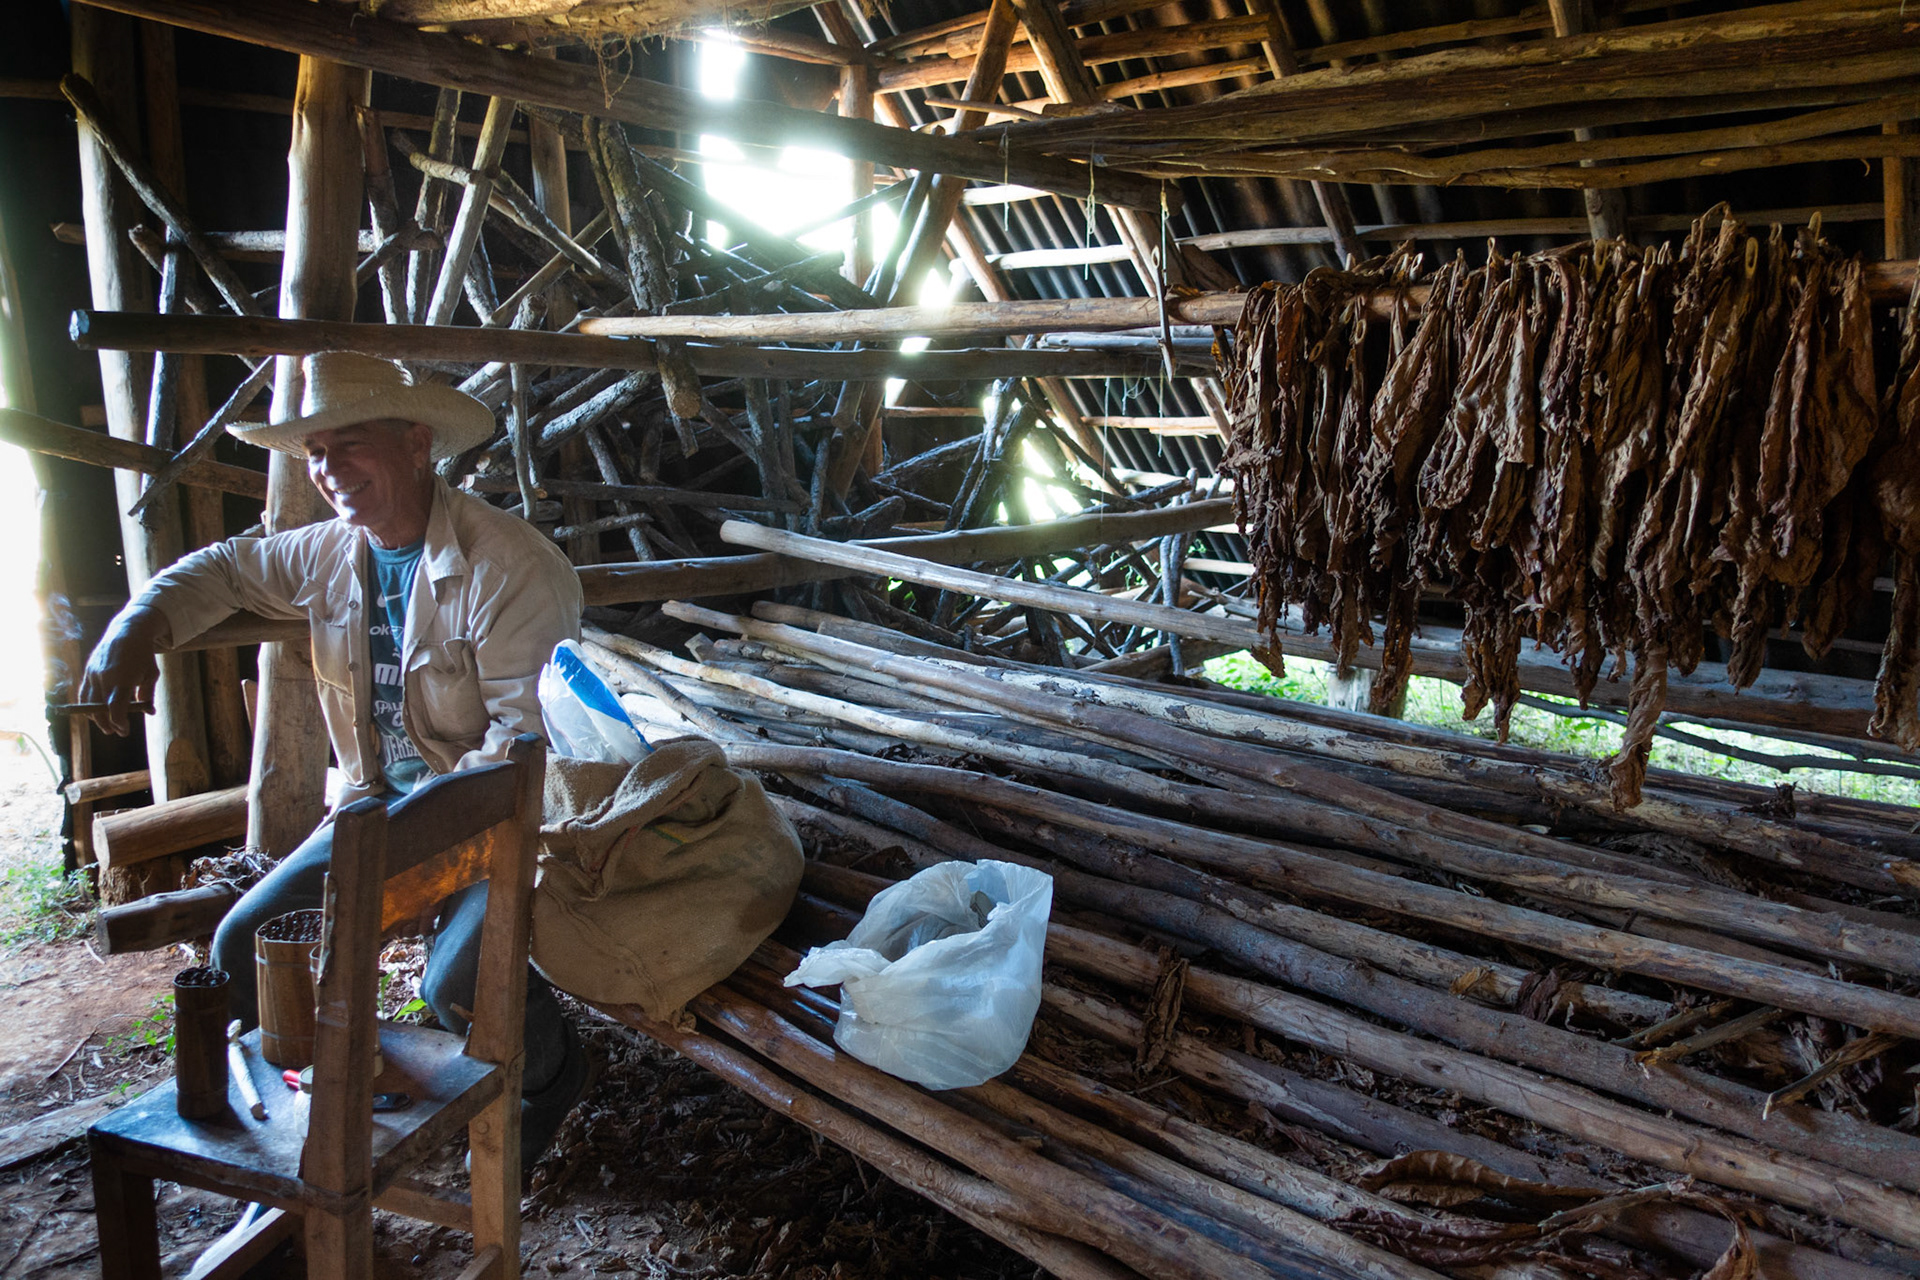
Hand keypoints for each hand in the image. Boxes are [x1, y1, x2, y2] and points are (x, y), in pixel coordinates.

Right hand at [75, 604, 170, 735]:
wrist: (127, 632)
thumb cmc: (143, 655)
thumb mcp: (151, 674)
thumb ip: (147, 694)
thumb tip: (149, 712)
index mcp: (123, 679)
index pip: (116, 708)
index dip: (119, 722)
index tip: (124, 730)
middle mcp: (105, 677)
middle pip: (100, 709)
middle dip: (108, 724)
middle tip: (117, 732)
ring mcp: (93, 673)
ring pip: (89, 703)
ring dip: (96, 717)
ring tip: (106, 725)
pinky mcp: (88, 670)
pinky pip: (83, 693)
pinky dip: (87, 705)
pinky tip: (94, 713)